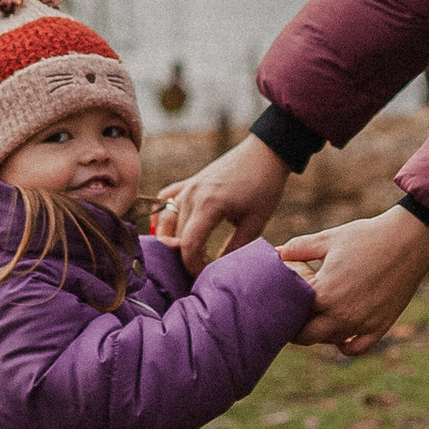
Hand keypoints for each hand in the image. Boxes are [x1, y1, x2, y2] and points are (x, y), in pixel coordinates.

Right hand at [153, 131, 288, 274]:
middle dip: (184, 257)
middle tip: (202, 269)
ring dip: (172, 240)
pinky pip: (165, 200)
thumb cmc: (264, 186)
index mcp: (208, 205)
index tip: (204, 275)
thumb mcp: (255, 222)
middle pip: (174, 236)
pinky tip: (171, 229)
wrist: (266, 152)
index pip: (187, 245)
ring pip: (165, 220)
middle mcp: (192, 195)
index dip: (193, 266)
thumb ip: (235, 249)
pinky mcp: (189, 182)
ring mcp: (188, 187)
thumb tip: (219, 272)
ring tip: (192, 253)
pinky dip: (162, 216)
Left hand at [280, 206, 428, 354]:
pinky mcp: (379, 327)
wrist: (408, 241)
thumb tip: (276, 253)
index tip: (279, 306)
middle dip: (297, 328)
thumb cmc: (366, 236)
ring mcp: (361, 324)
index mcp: (323, 292)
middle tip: (294, 317)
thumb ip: (298, 248)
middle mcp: (340, 314)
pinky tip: (341, 333)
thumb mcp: (328, 238)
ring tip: (317, 319)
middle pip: (307, 336)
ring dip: (320, 333)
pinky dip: (345, 345)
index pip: (291, 313)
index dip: (282, 310)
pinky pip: (356, 349)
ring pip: (329, 342)